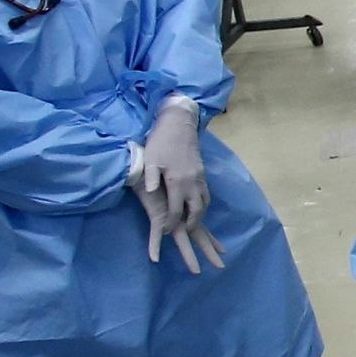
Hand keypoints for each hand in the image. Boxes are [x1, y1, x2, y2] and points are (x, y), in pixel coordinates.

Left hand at [130, 95, 209, 264]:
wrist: (179, 124)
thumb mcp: (150, 159)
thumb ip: (150, 177)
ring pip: (204, 203)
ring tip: (193, 224)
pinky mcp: (202, 173)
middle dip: (191, 225)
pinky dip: (203, 204)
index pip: (175, 210)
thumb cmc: (160, 141)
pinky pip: (206, 194)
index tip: (164, 232)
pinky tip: (197, 206)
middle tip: (184, 233)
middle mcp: (192, 183)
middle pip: (196, 211)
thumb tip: (149, 192)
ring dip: (199, 216)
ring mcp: (200, 178)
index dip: (171, 223)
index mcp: (177, 181)